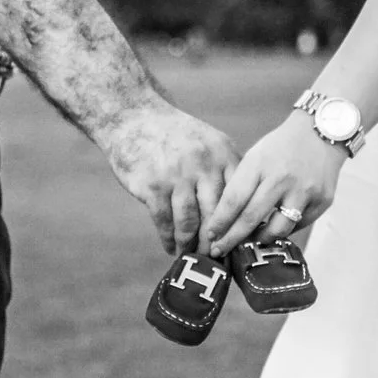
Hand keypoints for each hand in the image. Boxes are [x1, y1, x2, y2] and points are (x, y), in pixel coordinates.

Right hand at [98, 100, 237, 254]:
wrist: (133, 118)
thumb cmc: (175, 137)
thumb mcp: (209, 143)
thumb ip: (227, 171)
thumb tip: (244, 212)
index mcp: (223, 155)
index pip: (239, 198)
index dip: (240, 226)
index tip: (240, 246)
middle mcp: (203, 165)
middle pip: (216, 215)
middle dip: (216, 242)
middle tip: (216, 259)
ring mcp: (177, 176)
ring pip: (189, 223)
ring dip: (190, 245)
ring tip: (192, 257)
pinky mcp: (152, 185)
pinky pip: (164, 221)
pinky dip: (168, 239)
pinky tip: (171, 247)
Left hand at [204, 115, 346, 256]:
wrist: (322, 132)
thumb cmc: (282, 146)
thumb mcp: (256, 155)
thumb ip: (242, 184)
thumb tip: (224, 218)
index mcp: (260, 164)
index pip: (233, 199)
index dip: (220, 221)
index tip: (210, 235)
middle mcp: (281, 179)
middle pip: (251, 218)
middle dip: (232, 239)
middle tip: (220, 250)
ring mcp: (304, 191)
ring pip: (277, 229)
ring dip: (260, 239)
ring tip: (251, 240)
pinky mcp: (321, 201)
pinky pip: (298, 226)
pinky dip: (285, 229)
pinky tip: (276, 226)